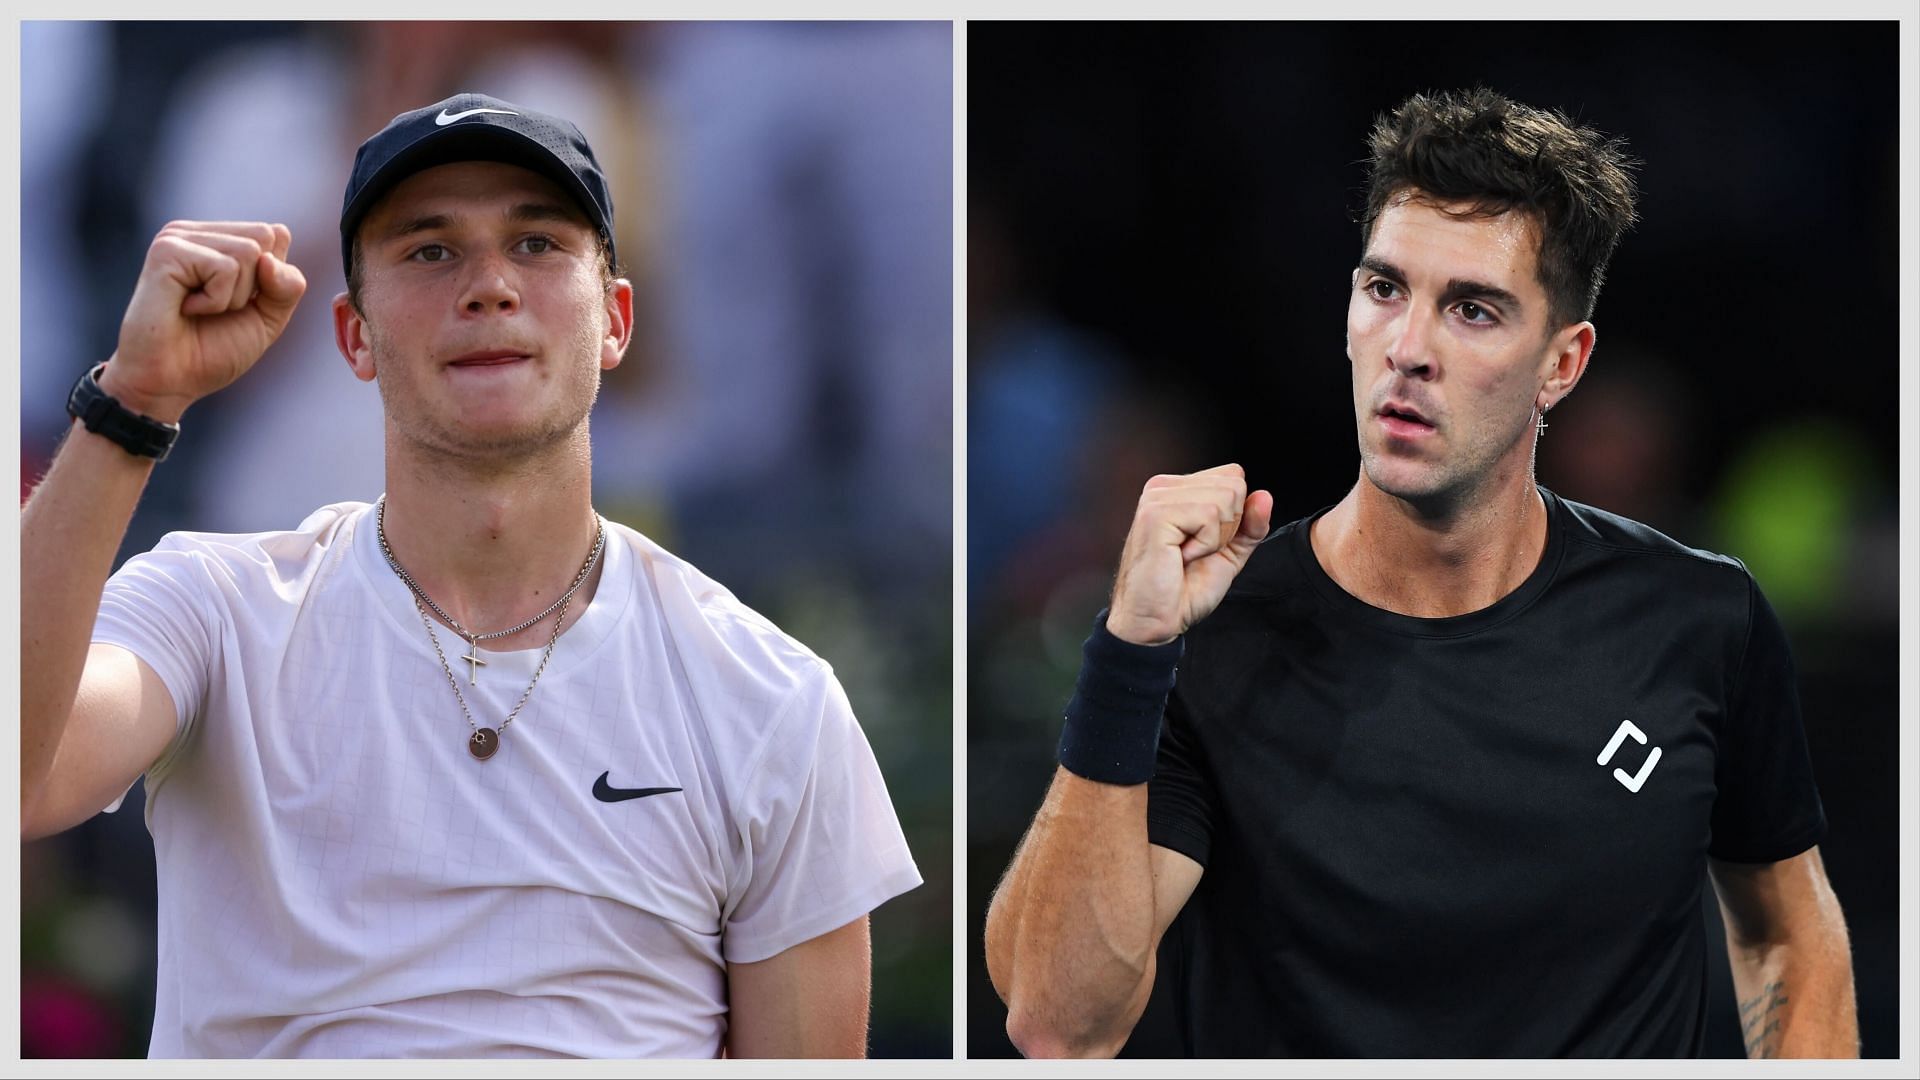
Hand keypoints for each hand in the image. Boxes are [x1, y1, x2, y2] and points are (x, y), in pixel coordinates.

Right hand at [102, 221, 307, 421]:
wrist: (170, 381)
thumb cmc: (212, 350)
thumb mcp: (268, 318)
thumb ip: (287, 286)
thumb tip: (267, 259)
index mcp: (218, 239)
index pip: (276, 234)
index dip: (272, 279)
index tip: (238, 304)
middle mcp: (197, 233)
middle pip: (265, 237)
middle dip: (254, 286)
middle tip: (217, 308)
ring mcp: (178, 237)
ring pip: (249, 252)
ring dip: (234, 297)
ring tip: (199, 309)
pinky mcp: (166, 251)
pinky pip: (225, 269)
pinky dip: (215, 301)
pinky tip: (186, 308)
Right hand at [1106, 464, 1272, 645]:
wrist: (1156, 620)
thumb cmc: (1183, 589)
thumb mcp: (1230, 552)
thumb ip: (1250, 524)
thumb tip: (1264, 496)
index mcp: (1177, 490)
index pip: (1233, 475)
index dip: (1235, 515)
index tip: (1207, 543)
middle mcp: (1163, 487)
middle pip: (1233, 483)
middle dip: (1228, 526)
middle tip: (1197, 551)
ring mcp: (1157, 498)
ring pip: (1225, 497)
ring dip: (1215, 537)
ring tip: (1187, 554)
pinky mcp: (1156, 514)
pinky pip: (1209, 516)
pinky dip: (1206, 544)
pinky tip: (1181, 556)